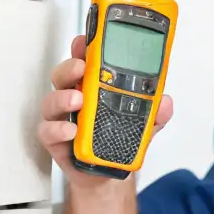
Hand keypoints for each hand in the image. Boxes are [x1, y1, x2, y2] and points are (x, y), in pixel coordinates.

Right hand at [37, 34, 173, 184]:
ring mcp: (62, 118)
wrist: (109, 174)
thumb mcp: (145, 126)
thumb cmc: (119, 140)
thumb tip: (165, 102)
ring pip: (52, 101)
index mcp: (93, 87)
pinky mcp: (55, 140)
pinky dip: (57, 130)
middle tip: (81, 68)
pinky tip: (70, 131)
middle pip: (63, 75)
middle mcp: (74, 97)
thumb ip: (156, 114)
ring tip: (77, 100)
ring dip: (62, 97)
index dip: (83, 48)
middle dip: (70, 67)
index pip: (85, 61)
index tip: (86, 40)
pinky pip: (48, 131)